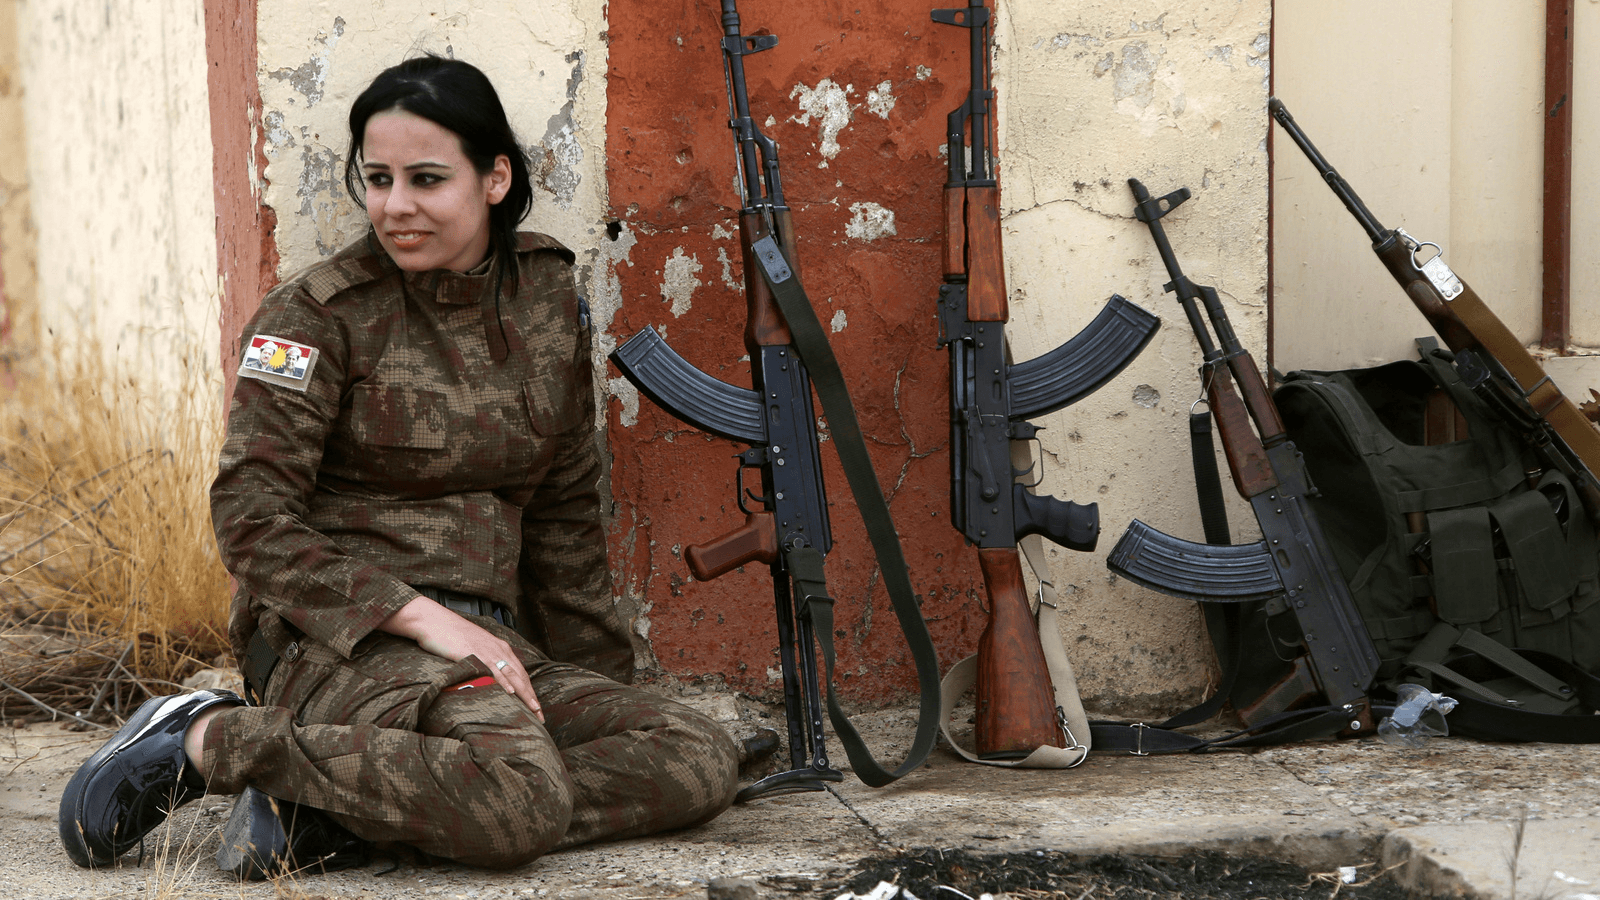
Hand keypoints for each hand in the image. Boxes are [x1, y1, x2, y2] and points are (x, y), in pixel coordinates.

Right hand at [379, 596, 542, 721]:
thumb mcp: (473, 648)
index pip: (520, 672)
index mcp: (500, 648)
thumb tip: (487, 679)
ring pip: (512, 675)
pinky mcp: (475, 653)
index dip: (529, 690)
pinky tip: (511, 692)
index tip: (536, 707)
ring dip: (524, 693)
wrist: (433, 622)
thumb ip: (483, 662)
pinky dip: (504, 681)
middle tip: (540, 715)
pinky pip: (493, 670)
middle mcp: (498, 649)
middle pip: (521, 676)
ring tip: (533, 708)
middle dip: (531, 697)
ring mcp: (488, 651)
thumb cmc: (450, 635)